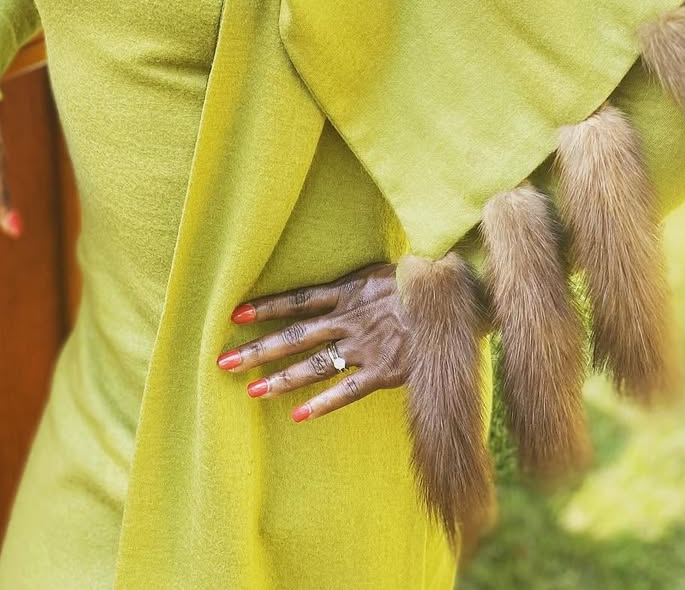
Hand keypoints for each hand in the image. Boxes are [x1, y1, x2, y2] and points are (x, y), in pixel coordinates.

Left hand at [215, 261, 410, 421]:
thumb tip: (343, 285)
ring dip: (281, 378)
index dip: (265, 307)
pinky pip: (348, 389)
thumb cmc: (425, 280)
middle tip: (224, 361)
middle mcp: (351, 318)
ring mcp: (366, 345)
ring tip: (251, 390)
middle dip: (258, 348)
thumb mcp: (387, 270)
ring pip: (315, 364)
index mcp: (349, 291)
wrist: (460, 298)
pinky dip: (323, 403)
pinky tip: (299, 415)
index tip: (234, 315)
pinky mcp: (385, 370)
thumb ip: (361, 283)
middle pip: (295, 335)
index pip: (298, 300)